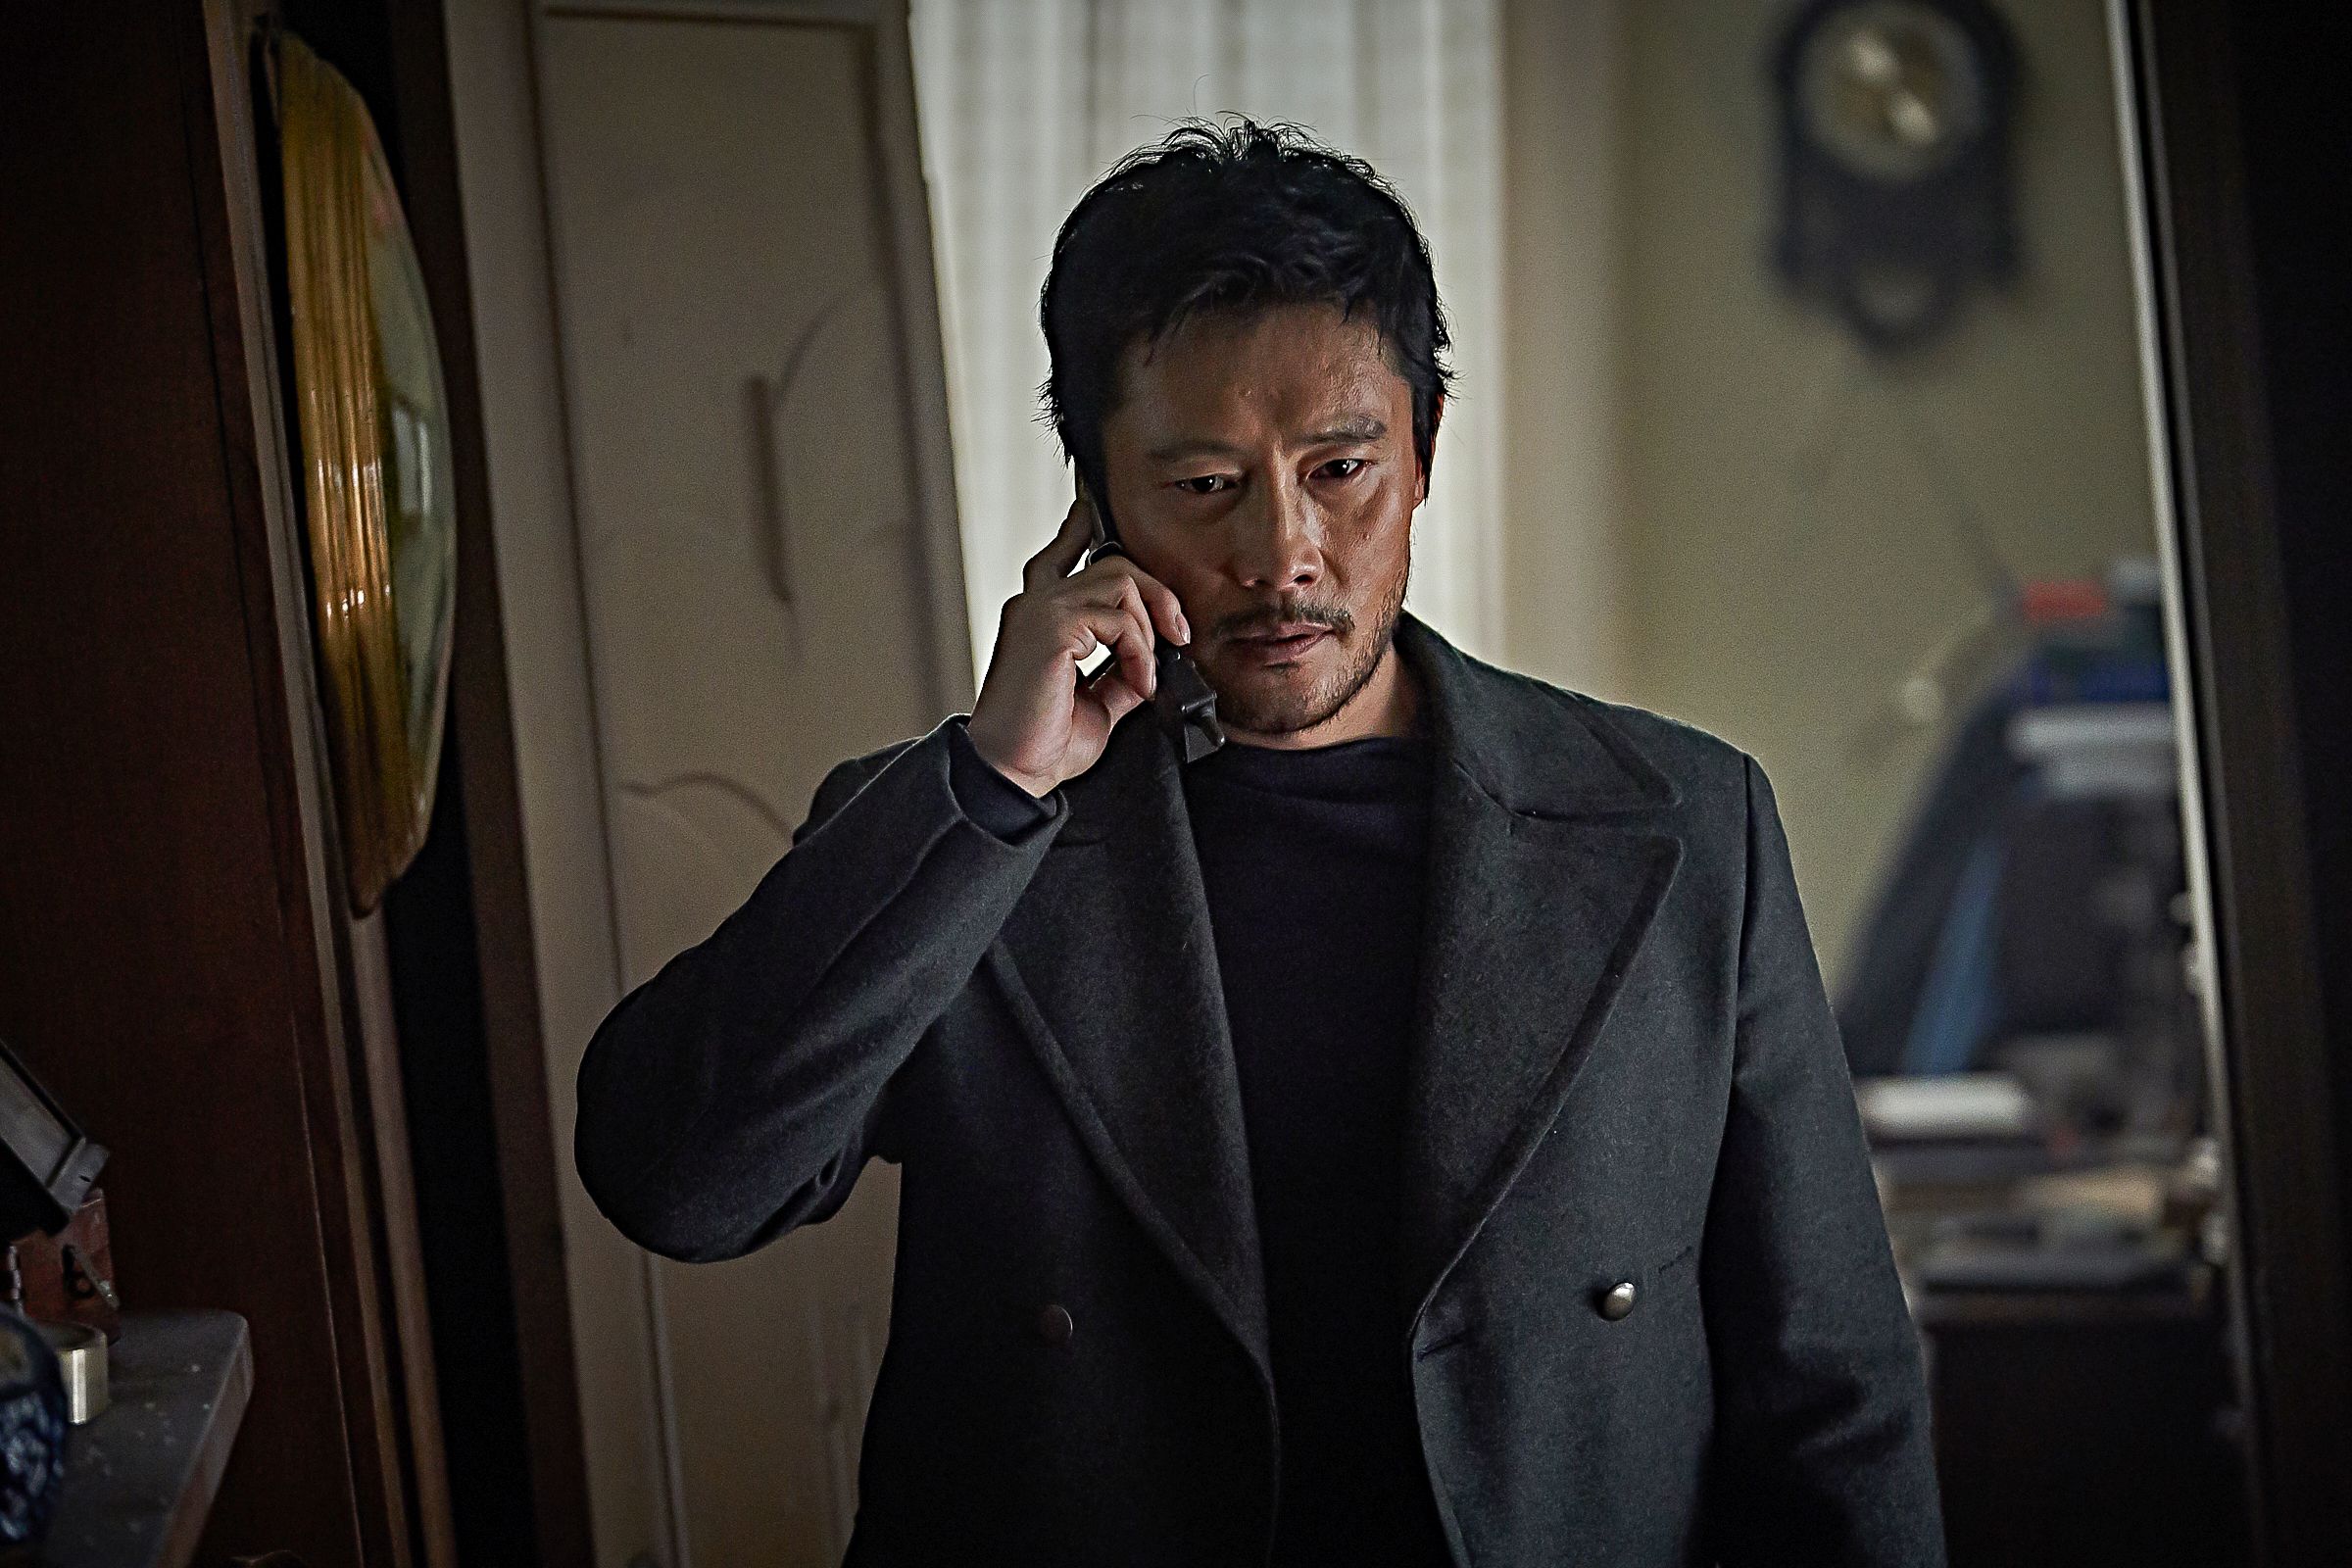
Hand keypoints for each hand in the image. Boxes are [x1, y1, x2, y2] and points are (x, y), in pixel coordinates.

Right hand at [966, 495, 1191, 796]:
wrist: (1014, 772)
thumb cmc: (1043, 742)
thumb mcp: (1099, 701)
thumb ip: (1122, 669)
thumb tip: (1156, 658)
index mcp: (1039, 617)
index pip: (1059, 555)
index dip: (1079, 528)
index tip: (1093, 510)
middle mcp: (1035, 604)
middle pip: (1113, 563)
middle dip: (1157, 594)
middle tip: (1178, 636)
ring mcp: (1040, 610)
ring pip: (1122, 581)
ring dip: (1150, 630)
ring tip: (1147, 675)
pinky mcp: (1051, 627)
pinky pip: (1120, 618)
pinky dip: (1141, 651)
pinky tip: (1138, 682)